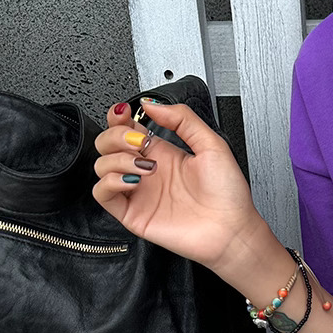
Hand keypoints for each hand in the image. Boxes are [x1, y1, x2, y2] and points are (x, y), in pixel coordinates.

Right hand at [92, 99, 267, 271]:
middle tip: (138, 143)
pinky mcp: (132, 214)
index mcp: (162, 152)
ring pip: (101, 166)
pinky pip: (102, 194)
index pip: (125, 129)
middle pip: (107, 144)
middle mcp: (146, 170)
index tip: (124, 112)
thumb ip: (182, 118)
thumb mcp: (211, 143)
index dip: (118, 117)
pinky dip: (110, 181)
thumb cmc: (228, 194)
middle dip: (116, 136)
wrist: (232, 229)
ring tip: (146, 166)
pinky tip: (133, 180)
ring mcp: (138, 192)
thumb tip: (152, 104)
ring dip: (118, 159)